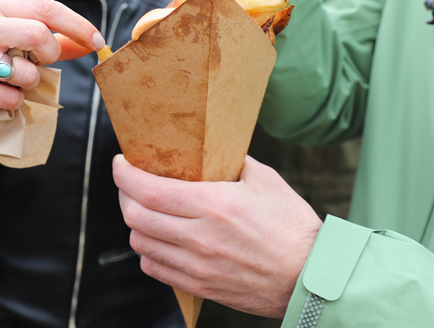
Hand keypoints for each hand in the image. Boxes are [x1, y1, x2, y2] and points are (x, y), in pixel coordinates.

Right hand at [0, 0, 103, 120]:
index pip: (46, 8)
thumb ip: (54, 39)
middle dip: (50, 54)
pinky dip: (14, 101)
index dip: (77, 25)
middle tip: (41, 62)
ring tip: (11, 79)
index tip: (97, 41)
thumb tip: (92, 43)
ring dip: (29, 82)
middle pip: (37, 34)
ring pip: (26, 73)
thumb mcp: (16, 38)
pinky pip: (11, 99)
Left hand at [114, 154, 321, 318]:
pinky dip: (147, 250)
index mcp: (214, 205)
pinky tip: (158, 237)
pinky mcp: (200, 286)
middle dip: (123, 194)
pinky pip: (154, 268)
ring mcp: (198, 266)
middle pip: (135, 216)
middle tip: (129, 183)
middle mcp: (200, 237)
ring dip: (135, 222)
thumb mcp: (264, 180)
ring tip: (144, 209)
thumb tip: (206, 148)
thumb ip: (230, 161)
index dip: (124, 175)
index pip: (148, 190)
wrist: (312, 277)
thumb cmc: (291, 225)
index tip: (120, 163)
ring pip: (140, 243)